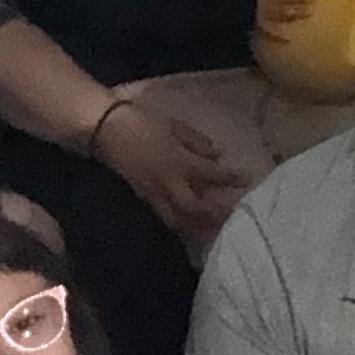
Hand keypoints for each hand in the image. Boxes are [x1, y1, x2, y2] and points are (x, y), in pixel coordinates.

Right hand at [99, 102, 251, 247]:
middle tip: (234, 216)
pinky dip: (180, 224)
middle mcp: (169, 182)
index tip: (245, 179)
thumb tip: (217, 155)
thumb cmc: (143, 123)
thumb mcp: (175, 127)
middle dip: (216, 214)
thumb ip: (197, 142)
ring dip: (198, 226)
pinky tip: (189, 226)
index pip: (211, 173)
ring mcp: (155, 193)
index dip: (229, 178)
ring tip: (215, 230)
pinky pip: (165, 217)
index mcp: (180, 161)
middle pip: (197, 207)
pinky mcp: (144, 199)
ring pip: (180, 219)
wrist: (108, 131)